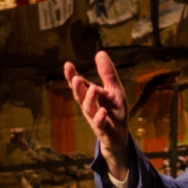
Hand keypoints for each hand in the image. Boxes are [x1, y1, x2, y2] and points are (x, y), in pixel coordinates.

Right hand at [63, 50, 129, 180]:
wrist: (120, 135)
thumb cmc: (114, 111)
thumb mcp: (114, 89)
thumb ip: (107, 73)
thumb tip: (100, 52)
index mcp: (90, 95)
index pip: (79, 84)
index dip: (72, 75)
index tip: (67, 65)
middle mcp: (89, 106)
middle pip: (80, 96)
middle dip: (77, 88)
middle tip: (76, 78)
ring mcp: (95, 118)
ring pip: (89, 109)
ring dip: (89, 100)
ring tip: (92, 89)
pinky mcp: (103, 130)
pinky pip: (99, 124)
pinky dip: (100, 118)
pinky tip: (102, 112)